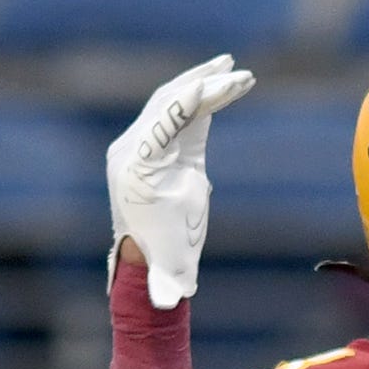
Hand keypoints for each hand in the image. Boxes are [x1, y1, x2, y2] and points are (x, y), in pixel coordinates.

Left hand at [107, 54, 253, 309]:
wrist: (149, 256)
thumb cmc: (165, 261)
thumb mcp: (171, 272)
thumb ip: (169, 284)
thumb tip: (167, 302)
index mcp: (137, 167)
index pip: (164, 120)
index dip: (192, 101)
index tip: (219, 84)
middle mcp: (134, 147)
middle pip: (168, 100)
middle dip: (203, 83)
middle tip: (235, 71)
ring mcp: (145, 140)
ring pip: (172, 98)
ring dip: (202, 80)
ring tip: (231, 66)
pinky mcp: (161, 140)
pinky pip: (179, 109)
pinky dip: (202, 95)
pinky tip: (225, 82)